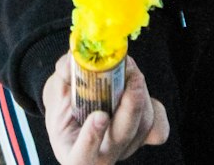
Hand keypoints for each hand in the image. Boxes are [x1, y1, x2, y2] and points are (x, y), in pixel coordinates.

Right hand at [42, 52, 169, 162]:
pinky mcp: (143, 137)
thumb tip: (72, 57)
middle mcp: (104, 156)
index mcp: (76, 154)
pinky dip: (152, 102)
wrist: (77, 118)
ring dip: (139, 92)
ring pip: (143, 126)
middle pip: (121, 139)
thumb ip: (63, 77)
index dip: (92, 137)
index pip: (83, 156)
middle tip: (132, 76)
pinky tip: (137, 83)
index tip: (99, 115)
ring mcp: (126, 148)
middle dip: (131, 107)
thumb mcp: (55, 95)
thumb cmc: (65, 108)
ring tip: (128, 65)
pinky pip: (158, 125)